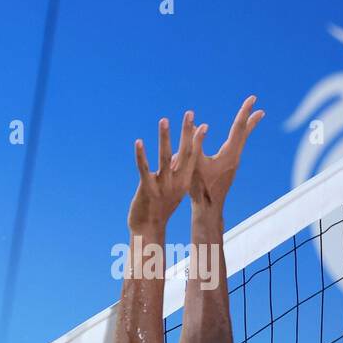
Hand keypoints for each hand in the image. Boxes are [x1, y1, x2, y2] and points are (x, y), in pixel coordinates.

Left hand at [128, 111, 206, 231]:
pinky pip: (144, 169)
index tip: (203, 124)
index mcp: (184, 181)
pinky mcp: (147, 189)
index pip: (193, 156)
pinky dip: (141, 155)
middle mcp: (176, 181)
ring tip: (164, 120)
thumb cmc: (161, 208)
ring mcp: (162, 185)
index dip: (197, 140)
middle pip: (184, 152)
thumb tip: (179, 154)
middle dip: (186, 132)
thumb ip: (177, 172)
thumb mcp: (174, 190)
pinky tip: (139, 142)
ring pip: (165, 157)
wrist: (148, 229)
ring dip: (165, 137)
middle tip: (189, 113)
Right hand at [191, 95, 263, 210]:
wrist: (209, 209)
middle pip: (245, 133)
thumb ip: (195, 143)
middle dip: (251, 119)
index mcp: (229, 153)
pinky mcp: (229, 169)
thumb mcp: (194, 163)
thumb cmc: (200, 187)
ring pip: (241, 141)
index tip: (252, 98)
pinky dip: (237, 139)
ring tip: (253, 120)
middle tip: (261, 109)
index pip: (238, 127)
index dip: (244, 111)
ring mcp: (233, 164)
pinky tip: (232, 143)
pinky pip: (235, 149)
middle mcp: (235, 157)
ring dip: (246, 129)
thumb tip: (198, 124)